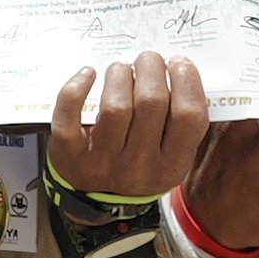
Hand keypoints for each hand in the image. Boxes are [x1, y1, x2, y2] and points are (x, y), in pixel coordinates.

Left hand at [40, 51, 217, 200]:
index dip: (187, 81)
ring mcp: (102, 163)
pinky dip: (76, 88)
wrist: (97, 197)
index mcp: (172, 167)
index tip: (178, 64)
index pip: (189, 117)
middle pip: (151, 102)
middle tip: (148, 60)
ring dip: (120, 74)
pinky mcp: (70, 155)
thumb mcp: (171, 154)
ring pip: (115, 106)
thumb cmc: (140, 162)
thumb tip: (182, 69)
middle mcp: (139, 167)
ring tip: (121, 69)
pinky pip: (70, 115)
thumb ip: (181, 120)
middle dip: (151, 68)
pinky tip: (88, 74)